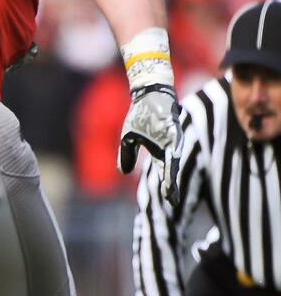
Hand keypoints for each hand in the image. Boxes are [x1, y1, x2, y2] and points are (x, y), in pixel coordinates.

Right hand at [119, 83, 181, 203]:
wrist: (147, 93)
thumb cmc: (141, 115)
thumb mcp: (128, 138)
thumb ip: (127, 155)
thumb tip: (123, 172)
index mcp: (160, 151)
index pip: (165, 172)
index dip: (168, 186)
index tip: (171, 202)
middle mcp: (169, 146)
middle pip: (170, 168)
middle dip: (170, 184)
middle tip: (172, 199)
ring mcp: (172, 135)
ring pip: (172, 155)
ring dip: (171, 170)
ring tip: (170, 185)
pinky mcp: (171, 123)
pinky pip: (172, 136)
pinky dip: (171, 147)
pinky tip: (172, 155)